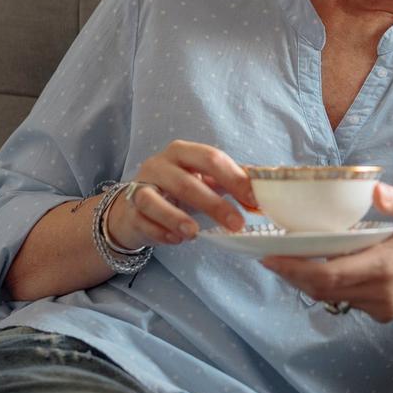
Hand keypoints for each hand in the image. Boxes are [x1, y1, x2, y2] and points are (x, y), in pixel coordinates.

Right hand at [106, 140, 257, 249]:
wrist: (136, 208)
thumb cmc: (179, 190)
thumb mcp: (206, 180)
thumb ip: (233, 181)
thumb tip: (264, 189)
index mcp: (184, 152)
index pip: (212, 159)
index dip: (234, 179)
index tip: (255, 201)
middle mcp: (159, 165)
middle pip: (187, 182)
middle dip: (214, 204)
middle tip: (237, 224)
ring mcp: (140, 187)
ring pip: (154, 200)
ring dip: (176, 218)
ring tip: (195, 233)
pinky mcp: (129, 211)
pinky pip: (142, 221)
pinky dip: (159, 231)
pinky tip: (176, 240)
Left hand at [261, 183, 392, 321]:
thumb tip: (375, 191)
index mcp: (386, 266)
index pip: (330, 274)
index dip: (296, 269)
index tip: (271, 257)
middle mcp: (380, 292)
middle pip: (322, 289)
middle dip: (292, 274)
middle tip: (269, 256)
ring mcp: (381, 307)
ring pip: (330, 297)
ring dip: (306, 280)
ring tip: (287, 259)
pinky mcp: (381, 313)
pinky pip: (344, 300)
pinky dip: (327, 285)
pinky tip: (319, 267)